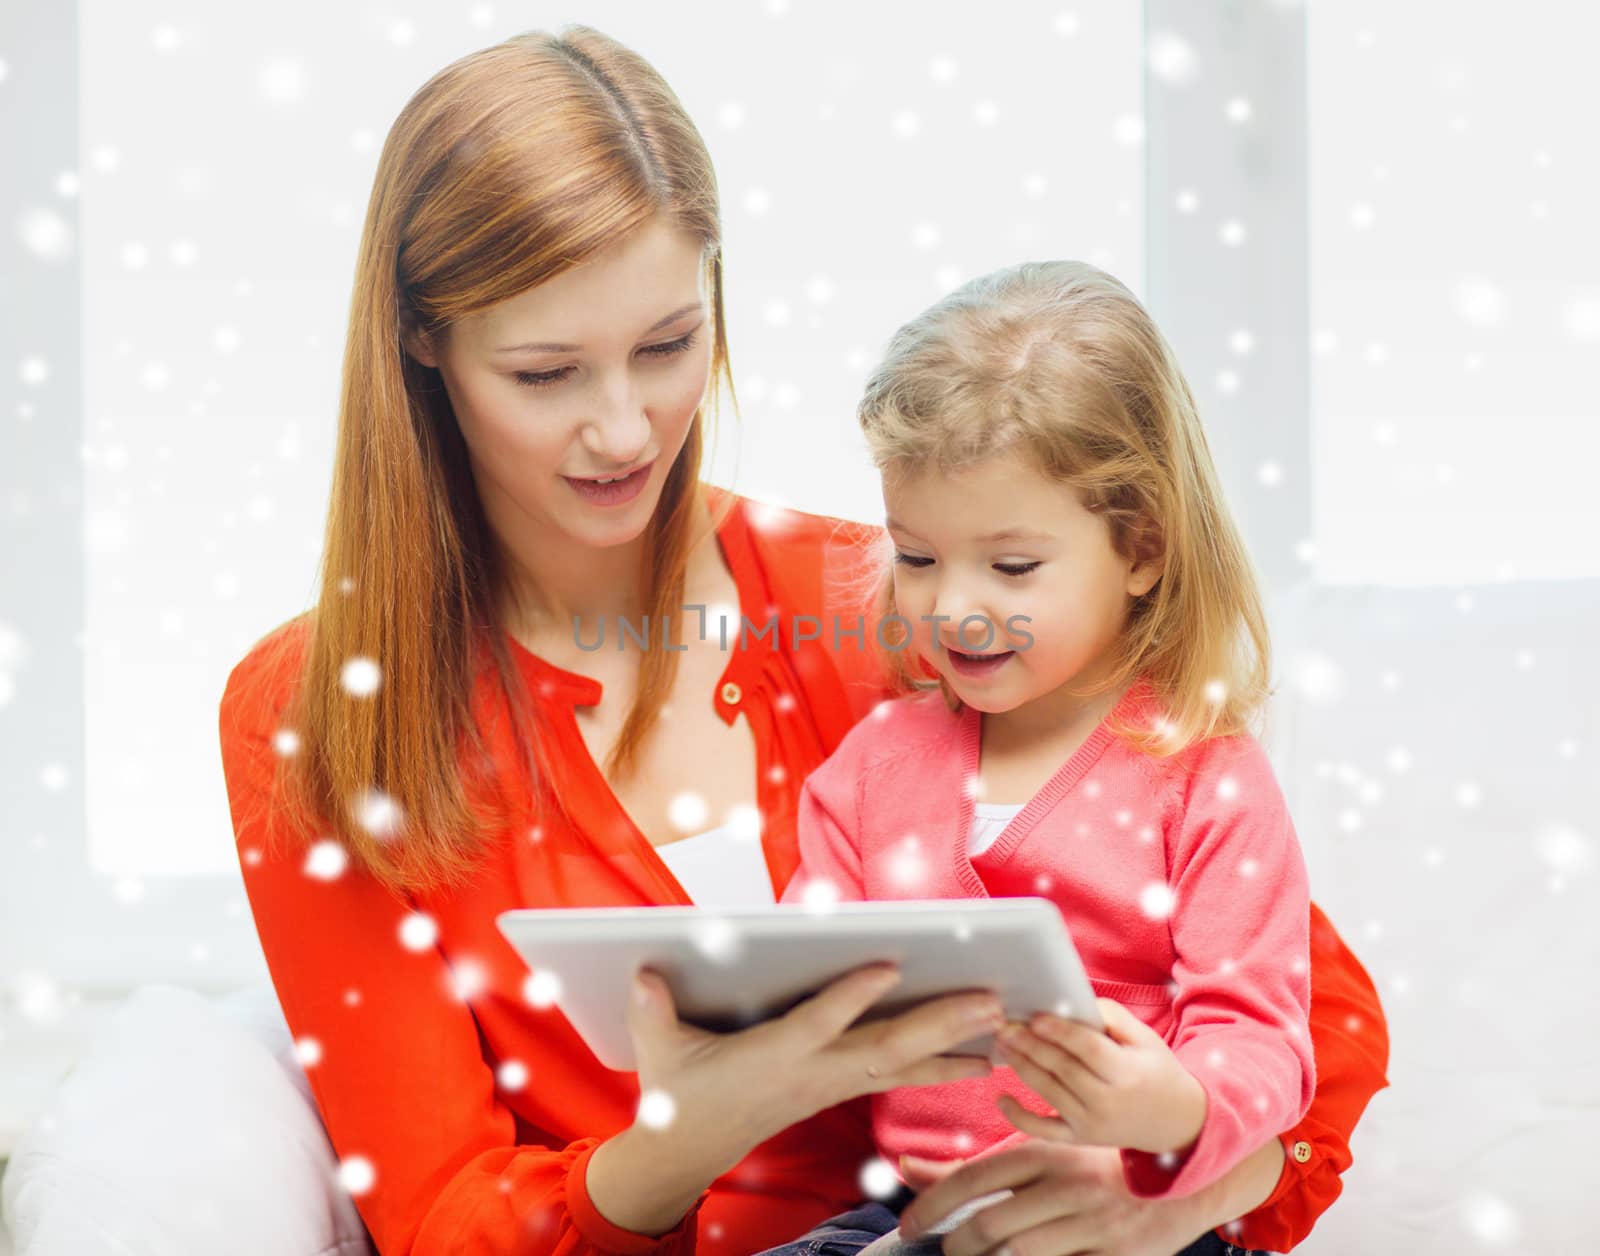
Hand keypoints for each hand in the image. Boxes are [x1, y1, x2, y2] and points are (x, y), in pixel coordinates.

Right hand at [624, 962, 1005, 1174]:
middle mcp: (813, 1074)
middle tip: (990, 1000)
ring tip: (1004, 1025)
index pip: (818, 1024)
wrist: (691, 1148)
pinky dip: (941, 1064)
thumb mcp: (658, 1051)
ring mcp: (830, 1084)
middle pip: (885, 1048)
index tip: (888, 966)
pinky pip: (899, 1076)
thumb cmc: (679, 1090)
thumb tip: (643, 972)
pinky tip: (979, 1056)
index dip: (852, 997)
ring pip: (903, 1065)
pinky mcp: (838, 1087)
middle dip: (940, 1024)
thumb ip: (653, 1012)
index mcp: (772, 1059)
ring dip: (956, 1045)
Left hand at [897, 1141, 1205, 1255]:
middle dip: (958, 1243)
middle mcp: (1066, 1185)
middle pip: (990, 1223)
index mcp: (1042, 1152)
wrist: (1178, 1177)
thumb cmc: (1087, 1166)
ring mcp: (1092, 1224)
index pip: (973, 1177)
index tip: (907, 1225)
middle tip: (949, 1248)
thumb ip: (966, 1165)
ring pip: (1018, 1254)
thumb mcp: (1032, 1155)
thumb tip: (903, 1167)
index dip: (931, 1204)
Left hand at [993, 998, 1206, 1155]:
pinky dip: (1020, 1118)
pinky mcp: (1080, 1139)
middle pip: (1063, 1069)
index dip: (1060, 1032)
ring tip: (1002, 1043)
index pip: (1087, 1049)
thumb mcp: (1146, 1039)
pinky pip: (1045, 1131)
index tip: (1035, 1016)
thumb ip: (1113, 1017)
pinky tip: (1001, 1098)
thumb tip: (1073, 1003)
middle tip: (1005, 1026)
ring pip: (1049, 1093)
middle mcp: (1108, 1102)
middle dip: (1031, 1046)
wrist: (1175, 1122)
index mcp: (1127, 1073)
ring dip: (1021, 1067)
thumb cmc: (1156, 1071)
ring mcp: (1092, 1125)